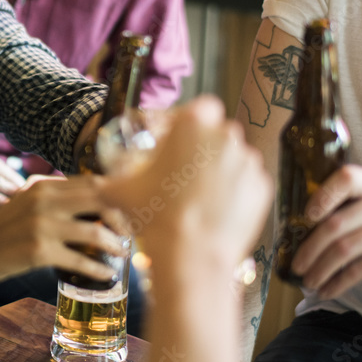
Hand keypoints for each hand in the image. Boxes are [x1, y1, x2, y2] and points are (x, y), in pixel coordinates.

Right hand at [0, 174, 127, 282]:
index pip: (93, 183)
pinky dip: (98, 269)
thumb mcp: (29, 203)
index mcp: (44, 186)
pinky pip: (79, 261)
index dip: (117, 196)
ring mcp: (42, 226)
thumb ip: (56, 199)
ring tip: (122, 254)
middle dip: (123, 218)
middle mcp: (45, 201)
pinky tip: (106, 275)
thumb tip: (94, 206)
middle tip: (131, 233)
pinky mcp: (38, 251)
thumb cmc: (4, 229)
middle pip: (100, 200)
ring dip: (115, 245)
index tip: (129, 212)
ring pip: (94, 232)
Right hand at [98, 95, 271, 268]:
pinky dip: (235, 191)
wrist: (191, 255)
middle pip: (218, 132)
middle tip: (184, 169)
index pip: (201, 106)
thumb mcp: (121, 191)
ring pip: (234, 157)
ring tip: (198, 194)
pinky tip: (214, 208)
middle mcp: (226, 137)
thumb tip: (99, 184)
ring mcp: (248, 163)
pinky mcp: (262, 189)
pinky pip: (247, 182)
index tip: (177, 137)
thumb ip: (111, 180)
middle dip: (203, 146)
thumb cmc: (156, 215)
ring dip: (219, 169)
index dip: (190, 120)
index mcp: (193, 125)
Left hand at [293, 165, 361, 297]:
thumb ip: (339, 202)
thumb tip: (294, 223)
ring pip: (345, 249)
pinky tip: (326, 290)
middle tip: (295, 266)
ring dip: (321, 269)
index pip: (347, 179)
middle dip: (310, 248)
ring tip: (307, 282)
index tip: (307, 215)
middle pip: (337, 223)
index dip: (324, 196)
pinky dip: (340, 282)